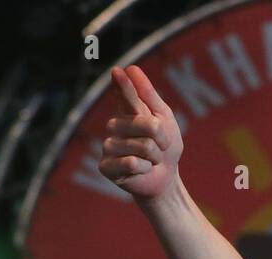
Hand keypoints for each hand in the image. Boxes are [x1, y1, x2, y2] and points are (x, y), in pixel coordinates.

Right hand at [98, 65, 183, 199]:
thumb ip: (149, 95)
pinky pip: (132, 163)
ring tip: (150, 160)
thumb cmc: (164, 147)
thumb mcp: (164, 119)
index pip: (125, 94)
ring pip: (142, 146)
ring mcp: (108, 145)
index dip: (123, 85)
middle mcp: (114, 125)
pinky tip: (140, 170)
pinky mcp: (106, 166)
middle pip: (148, 125)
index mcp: (128, 112)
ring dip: (154, 156)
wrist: (165, 178)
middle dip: (163, 140)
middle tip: (159, 148)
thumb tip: (131, 67)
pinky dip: (144, 168)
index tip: (118, 71)